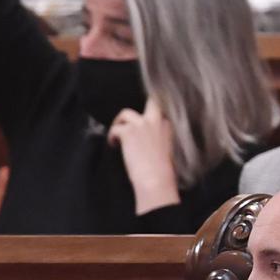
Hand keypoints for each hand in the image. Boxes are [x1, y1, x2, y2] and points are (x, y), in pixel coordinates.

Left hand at [109, 97, 178, 213]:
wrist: (155, 179)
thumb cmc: (162, 171)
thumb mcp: (167, 149)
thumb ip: (160, 137)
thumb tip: (145, 137)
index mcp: (168, 126)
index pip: (160, 109)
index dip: (152, 110)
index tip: (144, 119)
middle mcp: (156, 121)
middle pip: (151, 100)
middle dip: (145, 105)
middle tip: (130, 120)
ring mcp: (142, 124)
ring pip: (126, 113)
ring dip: (119, 123)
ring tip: (117, 136)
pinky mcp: (128, 131)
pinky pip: (115, 128)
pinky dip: (112, 137)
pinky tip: (114, 145)